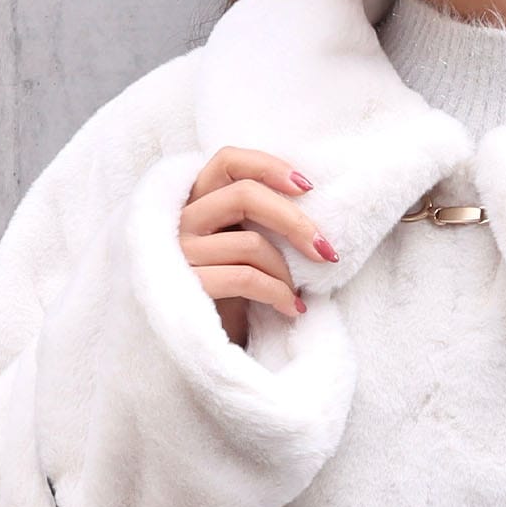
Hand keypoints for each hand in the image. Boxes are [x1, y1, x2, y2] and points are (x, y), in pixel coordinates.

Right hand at [179, 147, 337, 348]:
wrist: (192, 346)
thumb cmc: (223, 293)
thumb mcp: (234, 246)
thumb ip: (251, 218)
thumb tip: (308, 198)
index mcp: (193, 202)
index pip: (227, 161)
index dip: (269, 166)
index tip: (308, 187)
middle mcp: (180, 221)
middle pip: (245, 196)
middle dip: (295, 222)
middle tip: (326, 249)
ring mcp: (179, 253)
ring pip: (251, 242)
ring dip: (286, 272)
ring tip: (295, 293)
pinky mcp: (187, 285)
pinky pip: (246, 278)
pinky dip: (279, 294)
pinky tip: (292, 309)